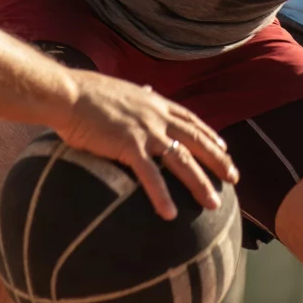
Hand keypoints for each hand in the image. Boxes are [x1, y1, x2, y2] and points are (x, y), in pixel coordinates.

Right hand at [56, 71, 235, 218]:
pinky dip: (161, 196)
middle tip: (234, 178)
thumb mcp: (122, 90)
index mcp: (155, 103)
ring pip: (182, 160)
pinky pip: (150, 175)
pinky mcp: (128, 146)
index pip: (191, 120)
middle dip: (218, 161)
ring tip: (214, 204)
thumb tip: (148, 88)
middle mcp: (157, 116)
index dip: (209, 135)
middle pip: (196, 141)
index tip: (224, 148)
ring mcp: (145, 131)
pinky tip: (171, 214)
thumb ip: (139, 95)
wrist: (68, 93)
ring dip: (199, 184)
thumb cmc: (88, 94)